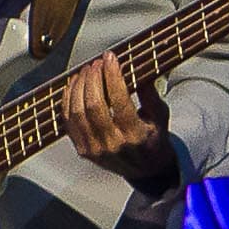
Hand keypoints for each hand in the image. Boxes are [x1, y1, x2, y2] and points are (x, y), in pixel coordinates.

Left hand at [57, 51, 179, 186]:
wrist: (147, 170)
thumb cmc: (154, 139)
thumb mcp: (160, 116)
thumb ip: (150, 92)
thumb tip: (138, 65)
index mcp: (136, 135)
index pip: (119, 100)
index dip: (112, 75)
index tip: (111, 58)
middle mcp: (113, 144)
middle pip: (94, 105)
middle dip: (93, 79)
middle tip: (96, 63)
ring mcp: (95, 149)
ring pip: (77, 112)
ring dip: (78, 86)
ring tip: (85, 71)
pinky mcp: (82, 150)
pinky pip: (68, 121)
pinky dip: (67, 100)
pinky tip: (74, 85)